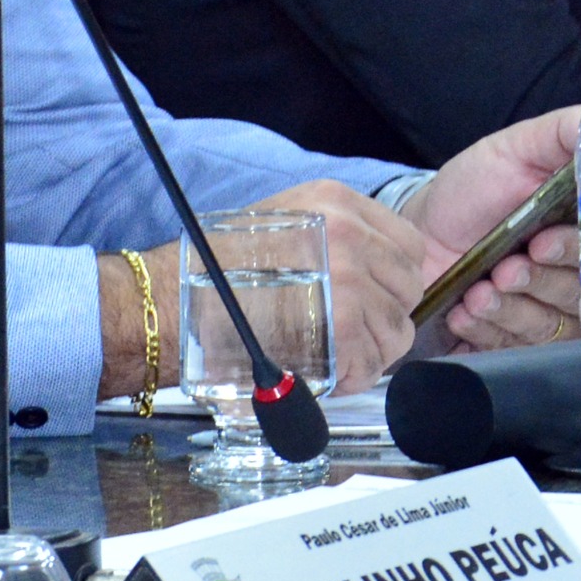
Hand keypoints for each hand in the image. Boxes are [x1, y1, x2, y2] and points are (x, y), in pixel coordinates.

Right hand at [110, 179, 446, 399]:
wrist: (172, 305)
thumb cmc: (214, 272)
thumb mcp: (279, 222)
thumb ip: (332, 236)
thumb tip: (374, 267)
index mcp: (335, 203)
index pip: (408, 243)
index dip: (392, 276)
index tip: (373, 294)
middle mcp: (349, 236)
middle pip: (409, 287)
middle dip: (385, 315)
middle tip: (350, 330)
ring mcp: (349, 282)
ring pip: (398, 331)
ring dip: (372, 350)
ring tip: (332, 353)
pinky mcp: (342, 329)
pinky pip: (374, 364)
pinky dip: (352, 376)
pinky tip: (323, 370)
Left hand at [405, 108, 580, 351]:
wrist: (420, 228)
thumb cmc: (474, 189)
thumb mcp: (517, 148)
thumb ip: (566, 133)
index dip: (577, 252)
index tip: (541, 242)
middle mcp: (576, 274)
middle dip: (541, 282)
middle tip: (507, 268)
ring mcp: (546, 310)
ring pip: (549, 326)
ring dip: (511, 309)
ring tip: (478, 292)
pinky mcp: (514, 339)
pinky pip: (514, 347)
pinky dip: (486, 329)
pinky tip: (463, 312)